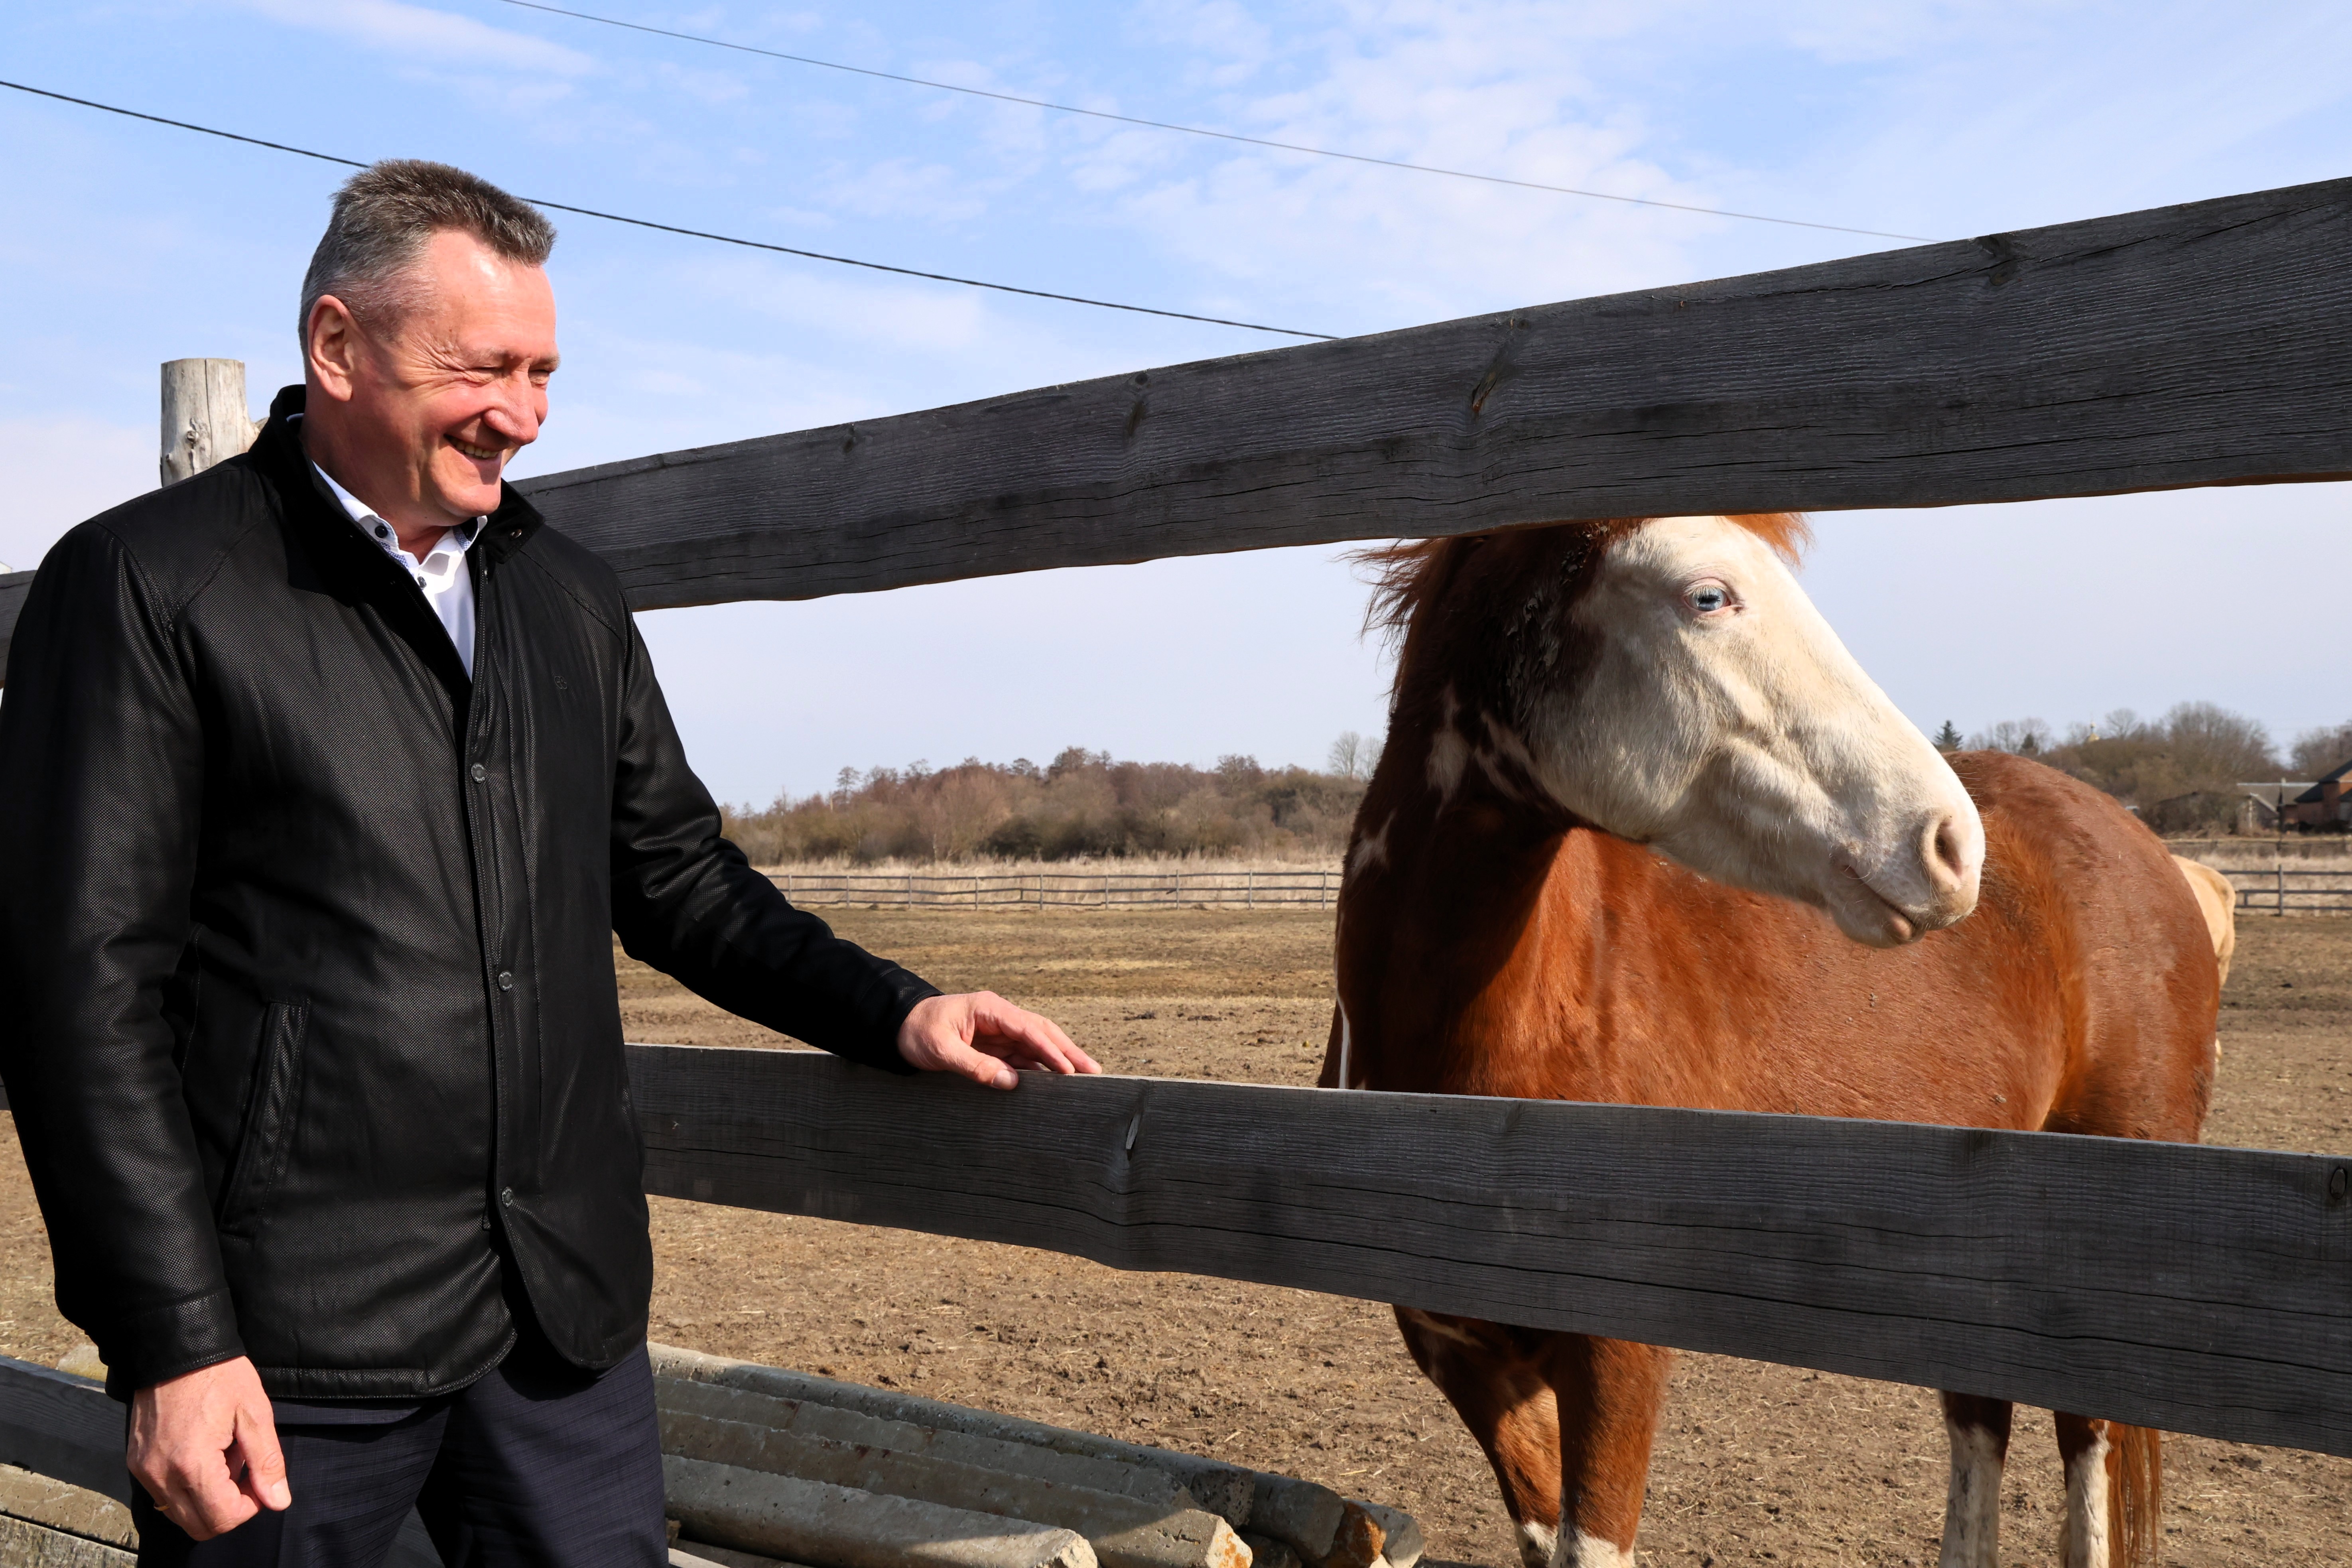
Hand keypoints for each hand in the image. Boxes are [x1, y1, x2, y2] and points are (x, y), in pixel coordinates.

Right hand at [128, 1356, 289, 1538]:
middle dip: (228, 1508)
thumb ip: (266, 1462)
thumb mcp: (255, 1413)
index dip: (249, 1507)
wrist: (178, 1348)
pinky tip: (203, 1452)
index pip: (222, 1518)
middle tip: (243, 1471)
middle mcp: (160, 1475)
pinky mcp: (136, 1463)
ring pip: (179, 1513)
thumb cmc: (220, 1375)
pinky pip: (164, 1494)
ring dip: (207, 1498)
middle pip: (198, 1525)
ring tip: (224, 1456)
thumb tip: (278, 1501)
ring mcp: (143, 1471)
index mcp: (192, 1464)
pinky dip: (188, 1486)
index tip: (258, 1480)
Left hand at [897, 992, 1099, 1088]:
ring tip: (1083, 1078)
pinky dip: (1040, 1068)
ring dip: (1059, 1060)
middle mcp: (1000, 1017)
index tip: (1068, 1068)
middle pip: (1042, 1032)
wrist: (898, 1026)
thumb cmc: (916, 1032)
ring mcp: (999, 1031)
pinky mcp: (994, 1045)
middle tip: (1093, 1071)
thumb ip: (975, 1066)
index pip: (1028, 1028)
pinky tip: (1054, 1082)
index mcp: (990, 1008)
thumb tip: (1010, 1082)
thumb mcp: (941, 1050)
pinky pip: (1023, 1056)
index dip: (1050, 1048)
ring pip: (1036, 1044)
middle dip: (1067, 1051)